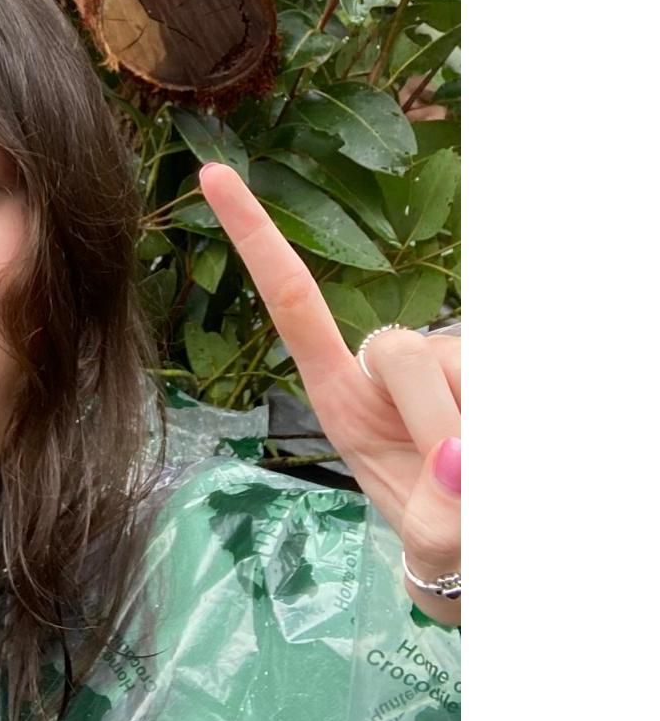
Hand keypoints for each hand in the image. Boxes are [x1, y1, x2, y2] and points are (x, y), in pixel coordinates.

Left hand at [199, 164, 460, 623]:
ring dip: (476, 431)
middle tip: (453, 480)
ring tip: (478, 474)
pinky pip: (504, 379)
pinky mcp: (492, 357)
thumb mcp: (430, 540)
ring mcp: (448, 354)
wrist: (491, 546)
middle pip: (399, 350)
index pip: (292, 299)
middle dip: (429, 418)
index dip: (254, 234)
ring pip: (460, 366)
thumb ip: (437, 519)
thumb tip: (459, 461)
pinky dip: (508, 431)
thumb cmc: (445, 534)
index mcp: (341, 390)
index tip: (211, 173)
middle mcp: (389, 361)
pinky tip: (504, 457)